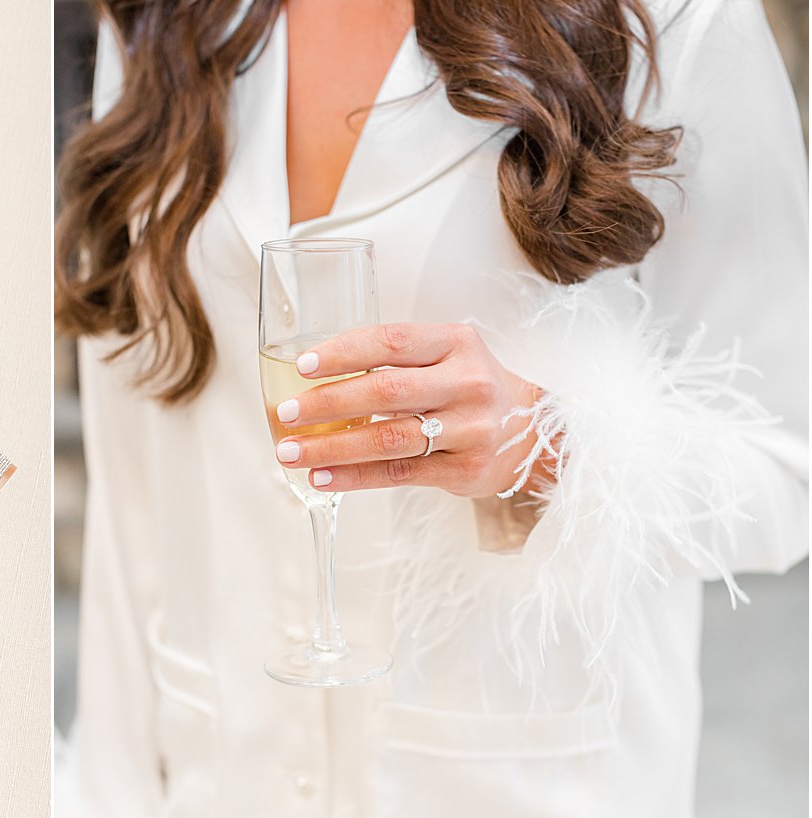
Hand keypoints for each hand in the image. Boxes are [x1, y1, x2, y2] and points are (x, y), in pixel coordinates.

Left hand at [272, 322, 552, 496]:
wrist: (531, 431)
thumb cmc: (466, 387)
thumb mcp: (445, 355)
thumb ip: (394, 358)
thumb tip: (314, 373)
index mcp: (456, 342)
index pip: (391, 341)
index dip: (343, 352)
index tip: (302, 366)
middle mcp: (468, 383)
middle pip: (385, 391)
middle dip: (327, 403)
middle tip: (285, 413)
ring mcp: (470, 429)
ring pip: (388, 438)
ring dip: (331, 447)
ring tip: (290, 452)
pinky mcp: (466, 469)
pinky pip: (398, 473)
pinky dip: (353, 477)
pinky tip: (321, 476)